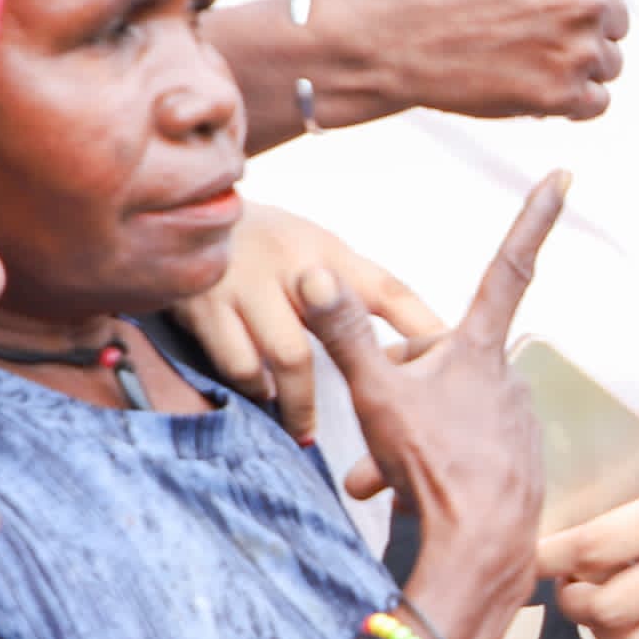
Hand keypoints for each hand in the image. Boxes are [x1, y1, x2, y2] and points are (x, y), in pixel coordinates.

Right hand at [173, 205, 443, 444]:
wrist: (187, 208)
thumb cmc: (272, 244)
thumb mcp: (322, 252)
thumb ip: (365, 293)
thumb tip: (431, 338)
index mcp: (328, 252)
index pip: (389, 290)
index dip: (423, 327)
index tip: (451, 361)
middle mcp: (290, 264)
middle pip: (342, 333)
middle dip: (357, 378)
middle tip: (367, 430)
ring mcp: (244, 283)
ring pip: (287, 357)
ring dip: (298, 401)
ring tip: (305, 428)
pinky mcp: (202, 303)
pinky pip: (236, 362)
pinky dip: (253, 386)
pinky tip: (261, 395)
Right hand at [307, 175, 559, 638]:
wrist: (484, 549)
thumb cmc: (437, 466)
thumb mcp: (378, 394)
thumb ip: (345, 333)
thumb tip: (313, 274)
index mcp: (481, 348)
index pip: (508, 263)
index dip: (534, 216)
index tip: (564, 174)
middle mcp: (510, 377)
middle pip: (445, 360)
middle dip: (400, 388)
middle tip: (369, 431)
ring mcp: (518, 422)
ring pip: (450, 411)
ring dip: (410, 437)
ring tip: (380, 479)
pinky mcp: (521, 464)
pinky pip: (467, 450)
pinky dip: (436, 466)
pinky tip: (417, 496)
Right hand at [356, 0, 629, 121]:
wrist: (396, 31)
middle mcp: (590, 6)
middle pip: (615, 24)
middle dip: (580, 25)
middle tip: (524, 22)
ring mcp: (576, 55)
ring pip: (607, 64)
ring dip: (577, 63)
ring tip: (526, 50)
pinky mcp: (560, 99)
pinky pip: (595, 104)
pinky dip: (570, 99)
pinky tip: (532, 78)